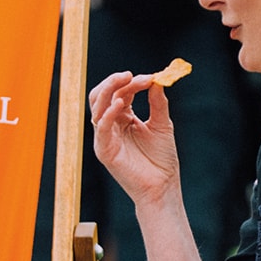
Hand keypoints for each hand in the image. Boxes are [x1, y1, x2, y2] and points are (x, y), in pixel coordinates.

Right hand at [87, 71, 180, 208]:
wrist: (163, 185)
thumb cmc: (161, 158)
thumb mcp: (162, 124)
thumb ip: (157, 103)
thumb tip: (157, 80)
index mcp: (123, 118)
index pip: (118, 93)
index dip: (131, 82)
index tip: (149, 77)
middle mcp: (110, 125)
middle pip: (100, 96)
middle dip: (113, 82)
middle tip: (130, 75)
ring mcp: (105, 137)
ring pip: (97, 107)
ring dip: (109, 91)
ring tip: (126, 81)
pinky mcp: (104, 150)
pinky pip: (101, 128)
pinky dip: (108, 114)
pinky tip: (120, 104)